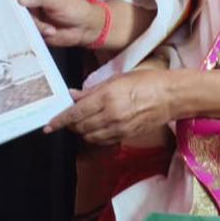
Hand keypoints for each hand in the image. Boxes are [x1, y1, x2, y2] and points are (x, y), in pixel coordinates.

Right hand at [15, 0, 103, 46]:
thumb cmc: (77, 8)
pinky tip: (50, 31)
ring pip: (18, 19)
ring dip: (34, 25)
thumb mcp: (60, 0)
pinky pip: (24, 30)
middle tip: (31, 19)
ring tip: (50, 27)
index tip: (0, 1)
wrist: (86, 29)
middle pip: (11, 3)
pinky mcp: (31, 26)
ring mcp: (29, 12)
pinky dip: (36, 32)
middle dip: (19, 13)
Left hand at [44, 69, 188, 145]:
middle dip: (69, 124)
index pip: (76, 113)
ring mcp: (119, 128)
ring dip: (81, 131)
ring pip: (90, 137)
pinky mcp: (126, 136)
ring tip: (80, 122)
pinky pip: (103, 141)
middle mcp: (111, 115)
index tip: (48, 126)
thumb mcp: (116, 79)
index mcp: (107, 97)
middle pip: (80, 127)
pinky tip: (94, 128)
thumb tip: (73, 95)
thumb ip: (92, 90)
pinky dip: (94, 137)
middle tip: (66, 118)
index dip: (59, 121)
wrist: (172, 97)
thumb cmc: (146, 82)